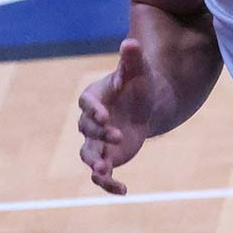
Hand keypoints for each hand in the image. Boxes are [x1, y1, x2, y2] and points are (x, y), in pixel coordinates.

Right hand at [77, 39, 157, 194]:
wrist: (145, 105)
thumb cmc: (138, 84)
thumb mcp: (138, 71)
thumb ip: (132, 59)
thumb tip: (131, 42)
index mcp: (94, 98)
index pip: (87, 104)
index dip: (94, 110)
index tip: (105, 116)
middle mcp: (91, 122)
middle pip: (87, 130)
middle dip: (101, 135)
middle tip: (118, 136)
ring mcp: (97, 142)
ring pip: (89, 155)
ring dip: (96, 164)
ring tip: (106, 170)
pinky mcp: (107, 157)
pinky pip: (102, 174)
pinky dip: (109, 184)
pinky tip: (123, 191)